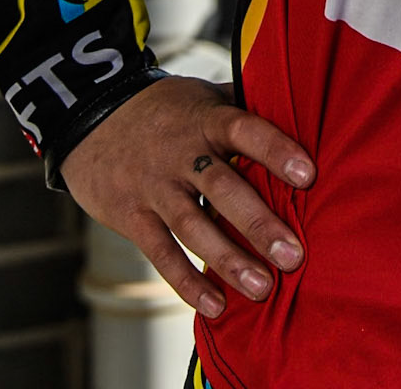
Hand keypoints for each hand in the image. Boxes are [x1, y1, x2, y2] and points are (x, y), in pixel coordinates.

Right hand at [59, 76, 316, 319]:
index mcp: (207, 119)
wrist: (92, 119)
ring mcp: (155, 187)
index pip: (246, 130)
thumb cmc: (166, 109)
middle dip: (258, 223)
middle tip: (293, 256)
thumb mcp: (203, 96)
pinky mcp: (132, 217)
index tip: (308, 176)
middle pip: (222, 187)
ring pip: (193, 226)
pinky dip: (187, 282)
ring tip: (262, 288)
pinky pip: (161, 253)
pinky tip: (215, 305)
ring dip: (228, 261)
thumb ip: (244, 105)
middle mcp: (182, 153)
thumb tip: (300, 106)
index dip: (276, 151)